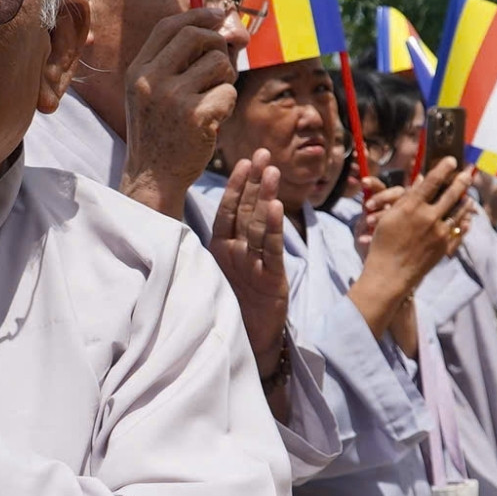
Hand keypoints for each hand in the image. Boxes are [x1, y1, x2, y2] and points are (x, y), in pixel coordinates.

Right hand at [118, 6, 239, 216]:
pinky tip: (213, 120)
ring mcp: (173, 98)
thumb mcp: (154, 93)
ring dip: (226, 79)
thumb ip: (179, 61)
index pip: (168, 26)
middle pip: (196, 36)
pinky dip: (228, 105)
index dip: (196, 14)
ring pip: (219, 63)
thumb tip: (226, 27)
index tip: (217, 14)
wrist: (153, 178)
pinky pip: (228, 92)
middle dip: (217, 45)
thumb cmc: (161, 132)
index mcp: (138, 71)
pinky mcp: (196, 117)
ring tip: (212, 100)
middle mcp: (151, 80)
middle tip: (220, 66)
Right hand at [209, 150, 289, 379]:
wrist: (251, 343)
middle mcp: (231, 255)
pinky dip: (274, 228)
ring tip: (271, 169)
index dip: (237, 185)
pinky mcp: (267, 280)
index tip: (246, 161)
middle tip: (262, 153)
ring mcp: (247, 267)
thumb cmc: (241, 304)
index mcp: (220, 250)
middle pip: (242, 211)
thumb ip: (233, 242)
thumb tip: (235, 212)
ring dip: (264, 196)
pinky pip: (270, 249)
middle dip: (253, 181)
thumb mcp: (235, 269)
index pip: (228, 211)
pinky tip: (276, 206)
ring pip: (256, 225)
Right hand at [348, 158, 473, 339]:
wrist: (390, 274)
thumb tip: (421, 182)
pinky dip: (464, 220)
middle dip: (462, 180)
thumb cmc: (382, 244)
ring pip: (458, 211)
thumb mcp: (389, 217)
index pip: (432, 181)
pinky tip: (467, 216)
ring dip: (465, 199)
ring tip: (469, 193)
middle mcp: (428, 217)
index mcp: (411, 207)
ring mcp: (439, 232)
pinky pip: (458, 229)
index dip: (443, 168)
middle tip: (469, 172)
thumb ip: (406, 198)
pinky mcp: (444, 246)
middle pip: (451, 193)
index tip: (452, 159)